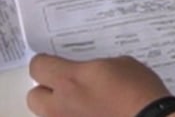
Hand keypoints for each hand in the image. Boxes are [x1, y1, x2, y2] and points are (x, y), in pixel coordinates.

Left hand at [28, 54, 174, 116]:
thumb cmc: (140, 92)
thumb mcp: (121, 64)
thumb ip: (97, 68)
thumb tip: (92, 75)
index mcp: (70, 80)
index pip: (38, 66)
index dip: (46, 63)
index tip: (57, 63)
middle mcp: (61, 105)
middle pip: (34, 96)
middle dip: (46, 91)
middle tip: (67, 88)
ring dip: (59, 110)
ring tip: (82, 107)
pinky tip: (93, 115)